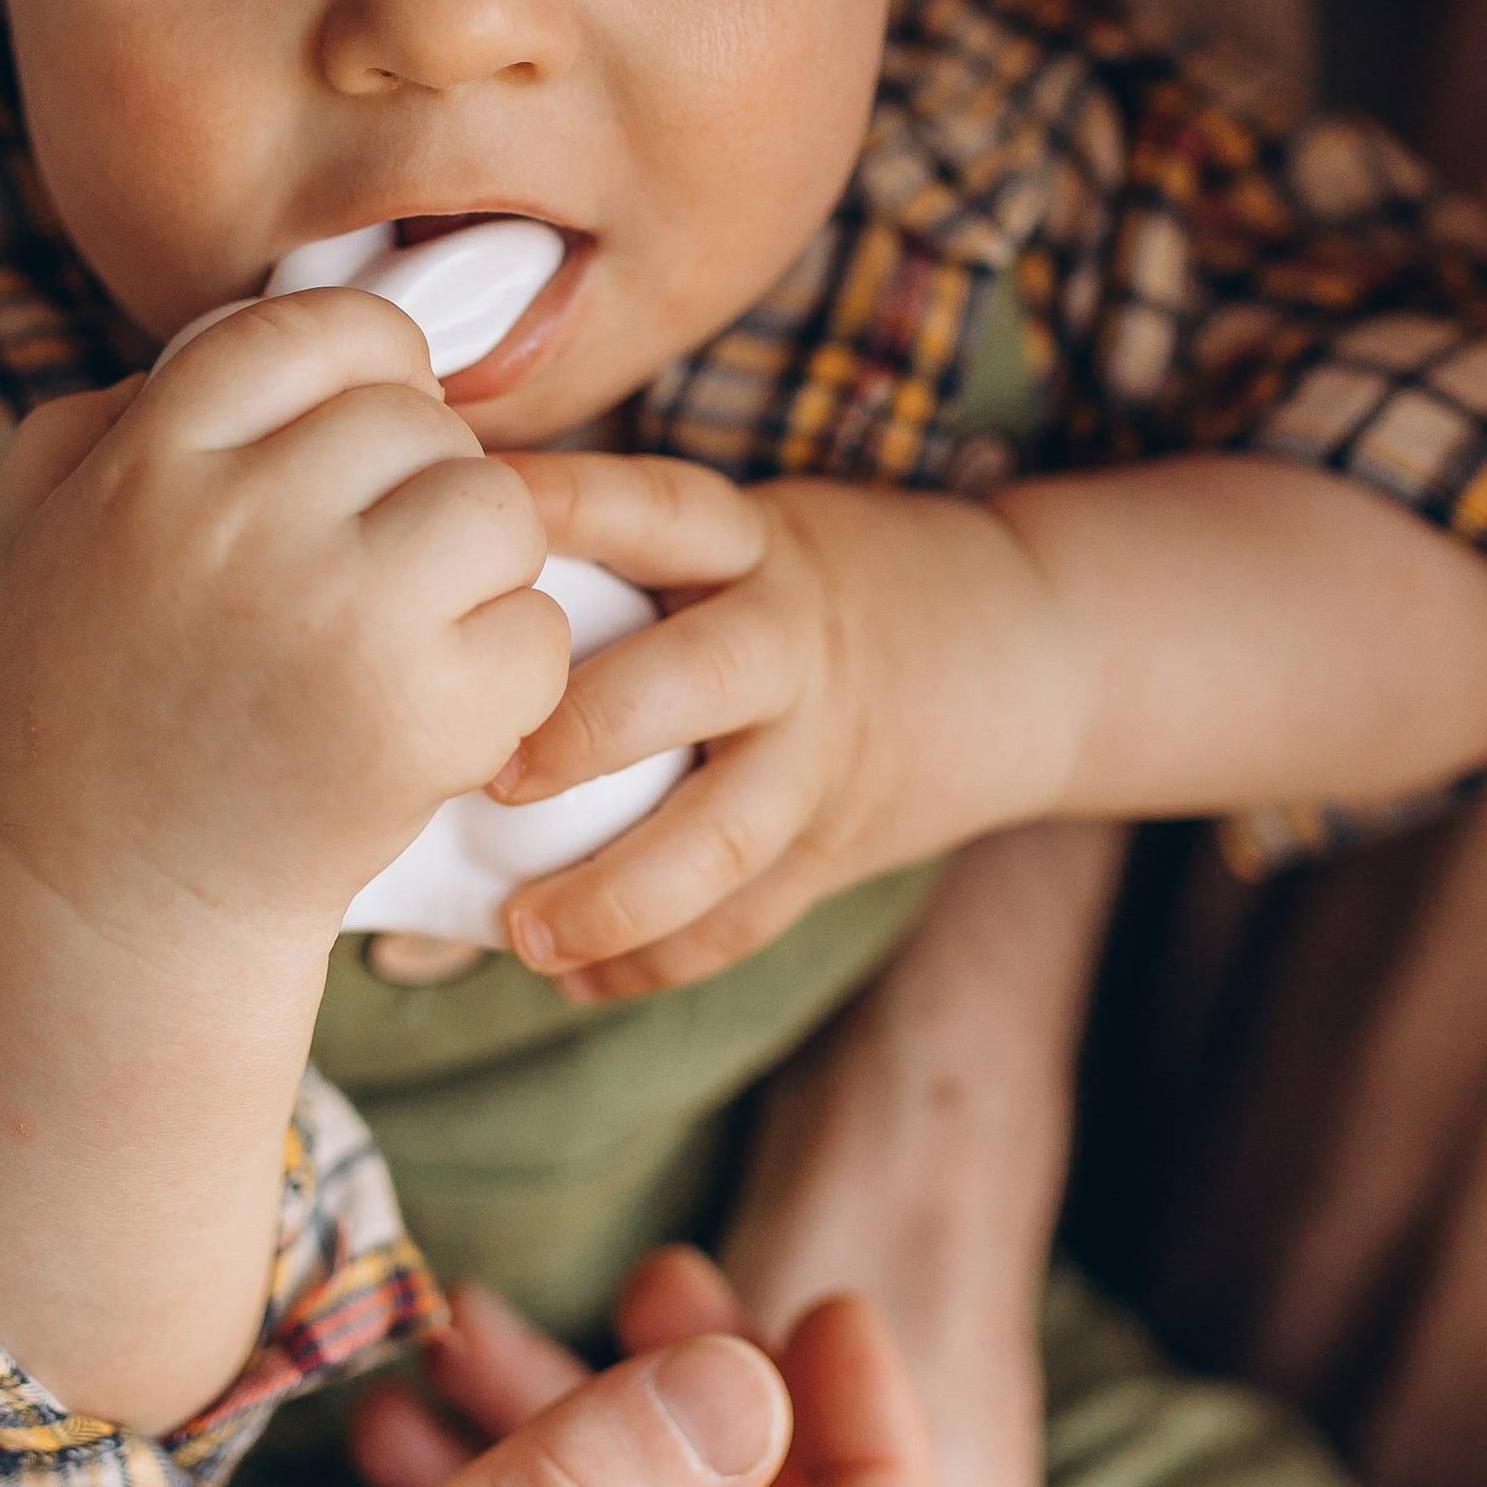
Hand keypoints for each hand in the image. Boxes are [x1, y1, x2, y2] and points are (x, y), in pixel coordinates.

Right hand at [0, 297, 565, 1417]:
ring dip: (482, 566)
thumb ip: (102, 416)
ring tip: (418, 626)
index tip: (367, 425)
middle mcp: (243, 524)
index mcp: (151, 464)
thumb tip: (228, 337)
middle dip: (420, 480)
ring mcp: (340, 622)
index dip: (367, 361)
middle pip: (420, 420)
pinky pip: (539, 631)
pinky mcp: (420, 720)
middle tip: (380, 560)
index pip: (315, 326)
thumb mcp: (39, 535)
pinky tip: (438, 708)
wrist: (127, 898)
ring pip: (500, 508)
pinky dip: (512, 672)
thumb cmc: (95, 701)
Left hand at [489, 447, 1486, 1000]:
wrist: (1032, 655)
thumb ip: (644, 548)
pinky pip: (746, 922)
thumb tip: (454, 556)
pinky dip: (657, 963)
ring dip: (616, 896)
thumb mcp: (763, 530)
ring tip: (520, 934)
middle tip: (491, 774)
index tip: (476, 516)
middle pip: (697, 681)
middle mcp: (793, 648)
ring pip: (723, 839)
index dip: (569, 504)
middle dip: (592, 729)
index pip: (659, 510)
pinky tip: (577, 981)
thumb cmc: (839, 583)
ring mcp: (820, 758)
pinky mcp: (836, 848)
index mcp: (761, 550)